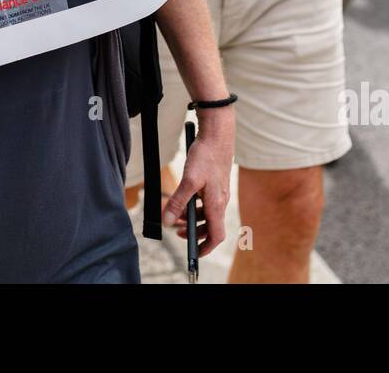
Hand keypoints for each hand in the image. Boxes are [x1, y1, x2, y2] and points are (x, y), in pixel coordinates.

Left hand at [161, 107, 234, 256]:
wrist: (217, 134)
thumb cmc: (206, 155)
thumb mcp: (189, 180)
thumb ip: (178, 202)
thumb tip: (167, 221)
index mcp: (217, 204)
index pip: (217, 236)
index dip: (206, 248)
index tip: (194, 253)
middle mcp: (221, 201)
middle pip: (211, 227)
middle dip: (194, 232)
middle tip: (176, 231)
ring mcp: (219, 192)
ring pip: (207, 214)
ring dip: (192, 218)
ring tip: (175, 215)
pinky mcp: (215, 184)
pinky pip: (206, 202)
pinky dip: (194, 206)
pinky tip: (184, 199)